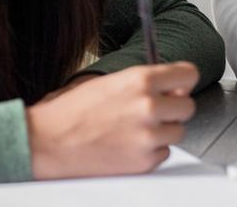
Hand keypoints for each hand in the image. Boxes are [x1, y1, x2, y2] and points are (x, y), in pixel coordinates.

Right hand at [25, 62, 198, 178]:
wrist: (48, 142)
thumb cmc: (72, 111)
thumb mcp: (111, 81)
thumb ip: (145, 82)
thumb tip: (170, 87)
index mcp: (141, 80)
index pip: (189, 74)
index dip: (183, 81)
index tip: (179, 86)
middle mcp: (149, 107)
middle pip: (188, 106)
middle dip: (174, 108)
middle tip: (155, 111)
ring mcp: (148, 136)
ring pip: (178, 132)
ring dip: (163, 131)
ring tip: (136, 129)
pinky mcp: (144, 162)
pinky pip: (164, 153)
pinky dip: (151, 151)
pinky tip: (129, 144)